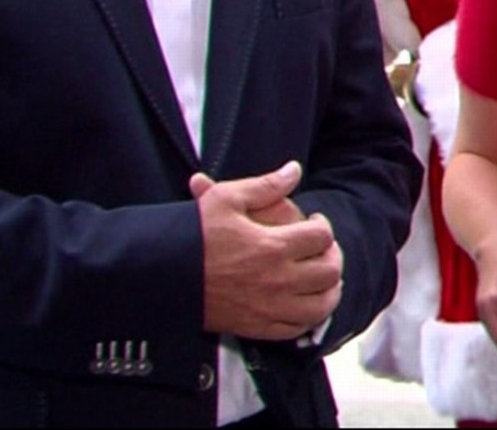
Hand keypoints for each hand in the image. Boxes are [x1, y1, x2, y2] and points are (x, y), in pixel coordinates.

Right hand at [194, 162, 343, 340]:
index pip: (322, 237)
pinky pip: (299, 328)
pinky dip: (310, 316)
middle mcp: (278, 280)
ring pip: (321, 305)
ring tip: (322, 276)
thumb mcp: (226, 198)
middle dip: (333, 255)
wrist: (163, 276)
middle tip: (323, 247)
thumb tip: (294, 170)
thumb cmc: (194, 236)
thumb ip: (266, 184)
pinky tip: (306, 302)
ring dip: (330, 288)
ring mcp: (271, 308)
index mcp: (273, 246)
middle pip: (329, 271)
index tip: (315, 221)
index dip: (324, 225)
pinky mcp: (259, 328)